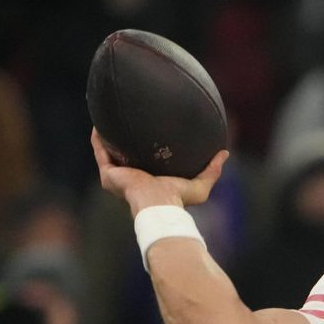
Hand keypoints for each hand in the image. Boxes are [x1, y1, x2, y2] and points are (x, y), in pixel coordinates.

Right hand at [91, 128, 227, 216]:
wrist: (159, 205)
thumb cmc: (178, 199)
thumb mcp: (200, 185)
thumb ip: (212, 170)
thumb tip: (224, 153)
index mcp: (150, 181)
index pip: (147, 163)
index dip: (147, 149)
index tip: (152, 134)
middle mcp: (132, 179)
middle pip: (126, 156)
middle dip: (126, 142)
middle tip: (129, 122)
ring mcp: (118, 177)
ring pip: (110, 153)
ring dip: (108, 138)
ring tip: (109, 119)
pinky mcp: (109, 174)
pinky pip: (100, 152)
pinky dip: (98, 139)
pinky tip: (99, 125)